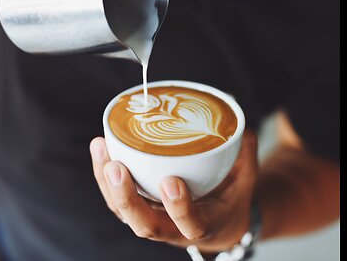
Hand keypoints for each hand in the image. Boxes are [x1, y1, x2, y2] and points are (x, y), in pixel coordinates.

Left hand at [90, 130, 257, 252]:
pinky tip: (100, 148)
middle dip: (126, 197)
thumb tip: (237, 116)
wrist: (218, 222)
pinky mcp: (138, 208)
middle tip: (116, 168)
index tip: (172, 182)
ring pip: (123, 211)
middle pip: (144, 225)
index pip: (190, 225)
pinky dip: (104, 174)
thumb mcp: (246, 179)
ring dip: (107, 182)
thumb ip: (243, 151)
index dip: (180, 208)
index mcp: (204, 225)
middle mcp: (172, 228)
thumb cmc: (230, 198)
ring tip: (101, 148)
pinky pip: (116, 198)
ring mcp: (152, 219)